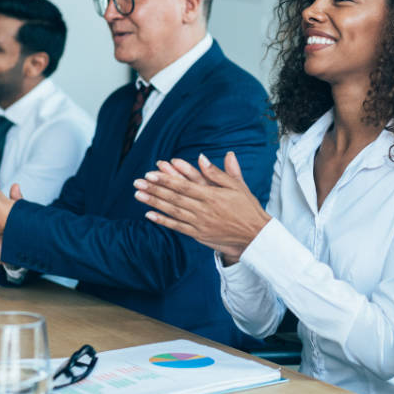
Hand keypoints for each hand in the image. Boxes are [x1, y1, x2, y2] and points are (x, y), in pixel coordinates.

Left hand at [133, 152, 269, 262]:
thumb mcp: (237, 186)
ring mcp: (200, 223)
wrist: (255, 235)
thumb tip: (203, 157)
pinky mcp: (199, 234)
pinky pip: (177, 227)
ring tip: (139, 195)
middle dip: (155, 189)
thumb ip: (219, 172)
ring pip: (173, 211)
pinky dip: (163, 221)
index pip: (185, 186)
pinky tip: (149, 215)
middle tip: (138, 182)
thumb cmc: (247, 207)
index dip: (166, 179)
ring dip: (154, 203)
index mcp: (213, 195)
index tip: (151, 173)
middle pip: (175, 198)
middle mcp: (204, 210)